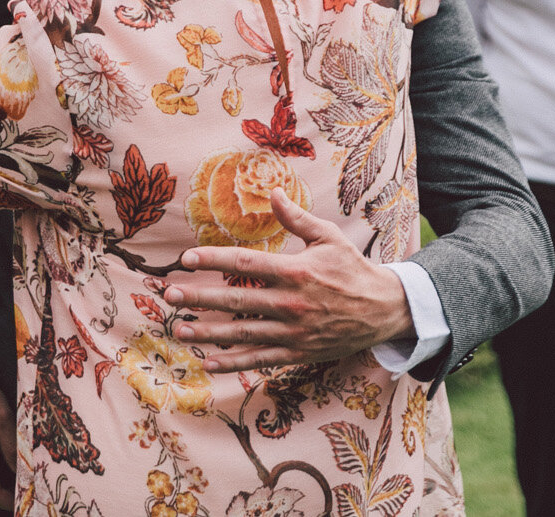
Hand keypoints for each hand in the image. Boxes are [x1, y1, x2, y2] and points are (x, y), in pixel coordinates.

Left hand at [164, 188, 411, 371]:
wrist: (384, 310)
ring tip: (181, 329)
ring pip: (243, 334)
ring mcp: (293, 332)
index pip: (246, 264)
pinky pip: (260, 359)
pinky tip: (210, 361)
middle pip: (236, 301)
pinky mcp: (298, 353)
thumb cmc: (352, 269)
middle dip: (200, 297)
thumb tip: (273, 191)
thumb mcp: (329, 237)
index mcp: (296, 271)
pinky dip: (234, 362)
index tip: (186, 259)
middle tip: (170, 295)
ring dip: (209, 332)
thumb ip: (297, 218)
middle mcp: (291, 303)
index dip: (213, 261)